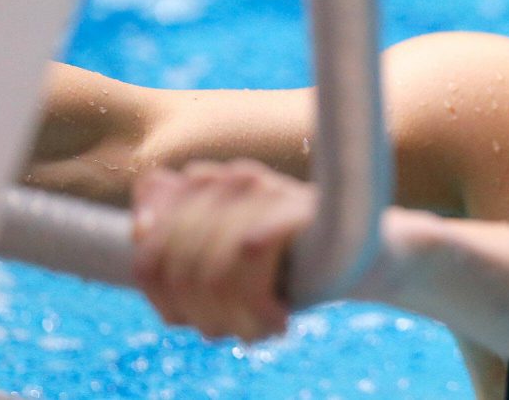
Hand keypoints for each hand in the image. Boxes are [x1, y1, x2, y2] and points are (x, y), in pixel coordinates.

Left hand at [132, 159, 316, 340]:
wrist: (369, 258)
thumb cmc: (290, 266)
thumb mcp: (226, 264)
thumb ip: (179, 248)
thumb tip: (140, 226)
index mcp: (203, 186)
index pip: (149, 257)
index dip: (164, 302)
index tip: (193, 321)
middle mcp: (227, 176)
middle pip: (177, 268)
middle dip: (203, 316)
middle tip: (235, 332)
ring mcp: (259, 186)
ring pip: (210, 272)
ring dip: (233, 319)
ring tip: (258, 331)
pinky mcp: (289, 204)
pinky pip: (247, 258)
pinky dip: (259, 306)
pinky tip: (279, 322)